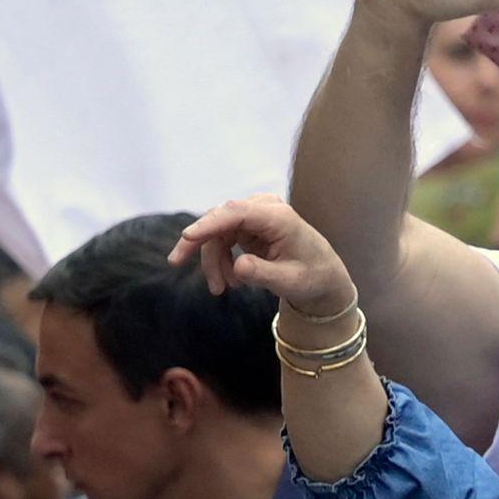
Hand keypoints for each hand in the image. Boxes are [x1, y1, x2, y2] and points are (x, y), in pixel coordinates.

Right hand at [177, 196, 362, 332]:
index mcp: (279, 217)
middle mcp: (266, 209)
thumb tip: (239, 267)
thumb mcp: (289, 282)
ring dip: (213, 260)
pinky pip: (222, 237)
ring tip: (222, 288)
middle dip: (198, 243)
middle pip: (220, 219)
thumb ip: (263, 274)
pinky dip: (221, 259)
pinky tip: (231, 279)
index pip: (237, 212)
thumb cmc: (311, 277)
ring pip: (217, 231)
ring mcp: (256, 215)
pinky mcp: (249, 224)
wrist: (323, 276)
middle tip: (175, 263)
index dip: (210, 223)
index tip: (186, 237)